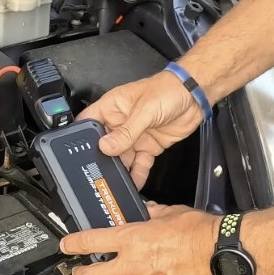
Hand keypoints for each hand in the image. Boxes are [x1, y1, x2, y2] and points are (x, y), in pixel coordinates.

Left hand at [59, 203, 222, 274]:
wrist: (222, 255)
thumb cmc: (200, 233)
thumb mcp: (170, 213)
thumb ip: (151, 215)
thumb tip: (144, 212)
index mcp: (132, 239)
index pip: (90, 242)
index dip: (73, 244)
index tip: (67, 245)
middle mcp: (132, 265)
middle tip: (79, 272)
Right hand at [78, 70, 205, 188]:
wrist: (194, 96)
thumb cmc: (168, 90)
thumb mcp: (145, 111)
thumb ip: (126, 132)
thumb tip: (105, 146)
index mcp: (112, 107)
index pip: (89, 122)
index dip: (82, 137)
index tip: (79, 153)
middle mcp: (120, 123)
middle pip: (104, 145)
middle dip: (102, 159)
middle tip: (98, 173)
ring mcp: (134, 136)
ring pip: (121, 158)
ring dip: (119, 170)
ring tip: (115, 182)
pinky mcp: (148, 146)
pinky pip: (139, 163)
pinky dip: (137, 174)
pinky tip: (134, 183)